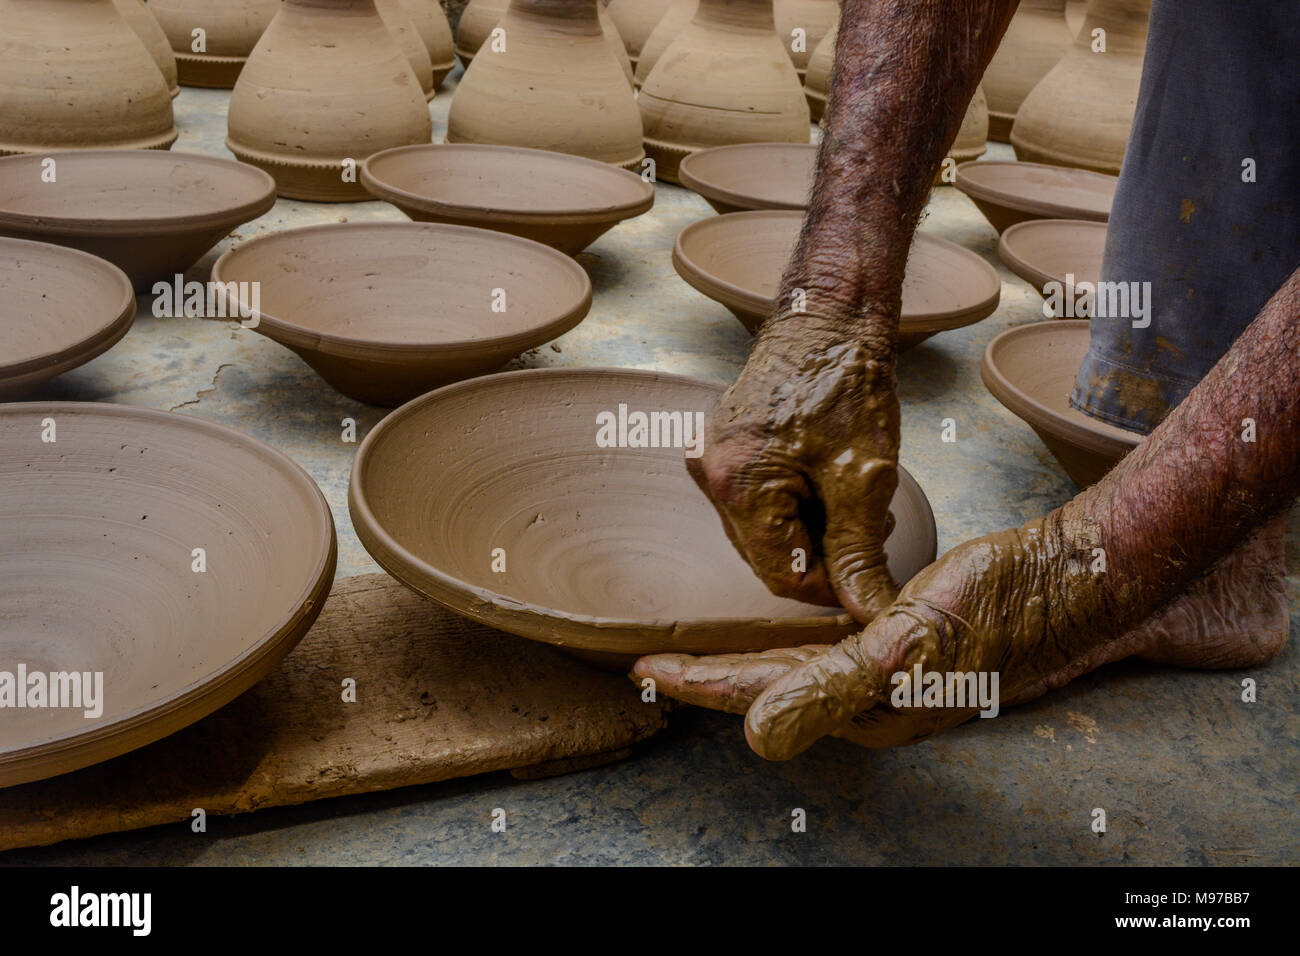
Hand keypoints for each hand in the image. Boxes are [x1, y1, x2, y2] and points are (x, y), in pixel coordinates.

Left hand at [636, 517, 1086, 758]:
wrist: (1070, 583)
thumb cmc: (1000, 607)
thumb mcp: (912, 646)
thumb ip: (832, 689)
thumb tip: (757, 738)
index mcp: (863, 704)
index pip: (756, 696)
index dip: (697, 683)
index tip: (643, 669)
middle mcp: (868, 696)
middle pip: (765, 688)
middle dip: (707, 677)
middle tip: (653, 661)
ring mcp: (885, 673)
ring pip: (791, 668)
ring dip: (741, 659)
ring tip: (698, 649)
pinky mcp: (901, 645)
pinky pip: (824, 646)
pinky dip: (786, 636)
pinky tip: (774, 624)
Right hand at [690, 322, 900, 621]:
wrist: (830, 315)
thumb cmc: (845, 382)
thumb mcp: (862, 477)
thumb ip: (859, 552)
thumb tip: (867, 607)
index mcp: (737, 484)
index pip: (782, 574)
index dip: (832, 587)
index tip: (870, 580)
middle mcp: (711, 473)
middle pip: (768, 553)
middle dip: (823, 554)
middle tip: (870, 530)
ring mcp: (713, 457)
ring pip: (765, 529)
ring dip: (813, 529)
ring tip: (855, 500)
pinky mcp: (725, 446)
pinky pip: (758, 499)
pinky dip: (797, 503)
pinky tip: (830, 482)